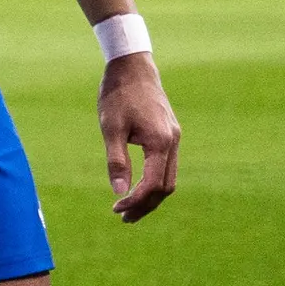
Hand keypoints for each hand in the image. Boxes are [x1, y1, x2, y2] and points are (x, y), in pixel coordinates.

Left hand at [99, 51, 179, 221]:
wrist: (133, 67)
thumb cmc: (118, 96)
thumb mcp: (110, 128)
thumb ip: (116, 161)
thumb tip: (119, 192)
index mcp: (160, 142)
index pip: (152, 184)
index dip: (136, 201)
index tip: (116, 208)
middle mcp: (173, 142)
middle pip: (165, 186)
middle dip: (145, 205)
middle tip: (123, 218)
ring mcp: (174, 137)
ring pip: (169, 178)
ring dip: (151, 196)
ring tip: (129, 208)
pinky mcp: (171, 133)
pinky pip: (168, 165)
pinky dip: (155, 181)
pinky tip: (139, 186)